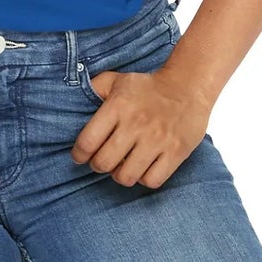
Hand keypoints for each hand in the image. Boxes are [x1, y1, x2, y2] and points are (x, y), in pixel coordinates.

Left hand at [71, 64, 212, 187]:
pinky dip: (143, 179)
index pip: (88, 141)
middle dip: (97, 166)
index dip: (79, 154)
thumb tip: (73, 103)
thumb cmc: (147, 86)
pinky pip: (152, 180)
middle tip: (100, 161)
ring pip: (127, 176)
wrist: (187, 87)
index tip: (79, 156)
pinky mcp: (175, 153)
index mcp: (117, 106)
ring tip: (120, 166)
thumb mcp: (116, 80)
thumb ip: (94, 90)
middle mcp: (135, 125)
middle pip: (104, 162)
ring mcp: (157, 141)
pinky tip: (142, 168)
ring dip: (119, 175)